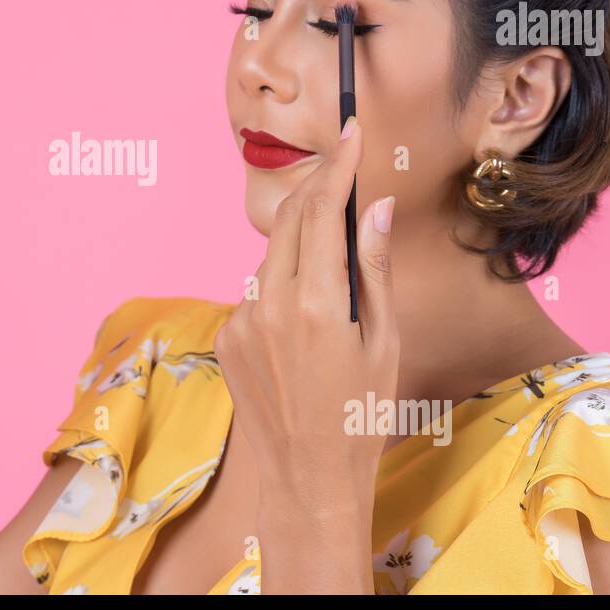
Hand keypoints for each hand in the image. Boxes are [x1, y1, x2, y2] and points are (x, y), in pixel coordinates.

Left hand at [213, 117, 398, 519]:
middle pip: (290, 218)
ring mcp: (241, 320)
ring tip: (334, 277)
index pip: (324, 210)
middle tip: (344, 167)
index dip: (339, 164)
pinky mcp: (225, 336)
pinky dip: (282, 287)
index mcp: (317, 304)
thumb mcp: (383, 341)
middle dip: (318, 187)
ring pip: (272, 255)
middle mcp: (270, 305)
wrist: (307, 477)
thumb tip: (374, 207)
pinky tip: (304, 323)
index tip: (351, 132)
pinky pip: (256, 292)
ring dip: (302, 244)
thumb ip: (374, 267)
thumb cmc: (361, 414)